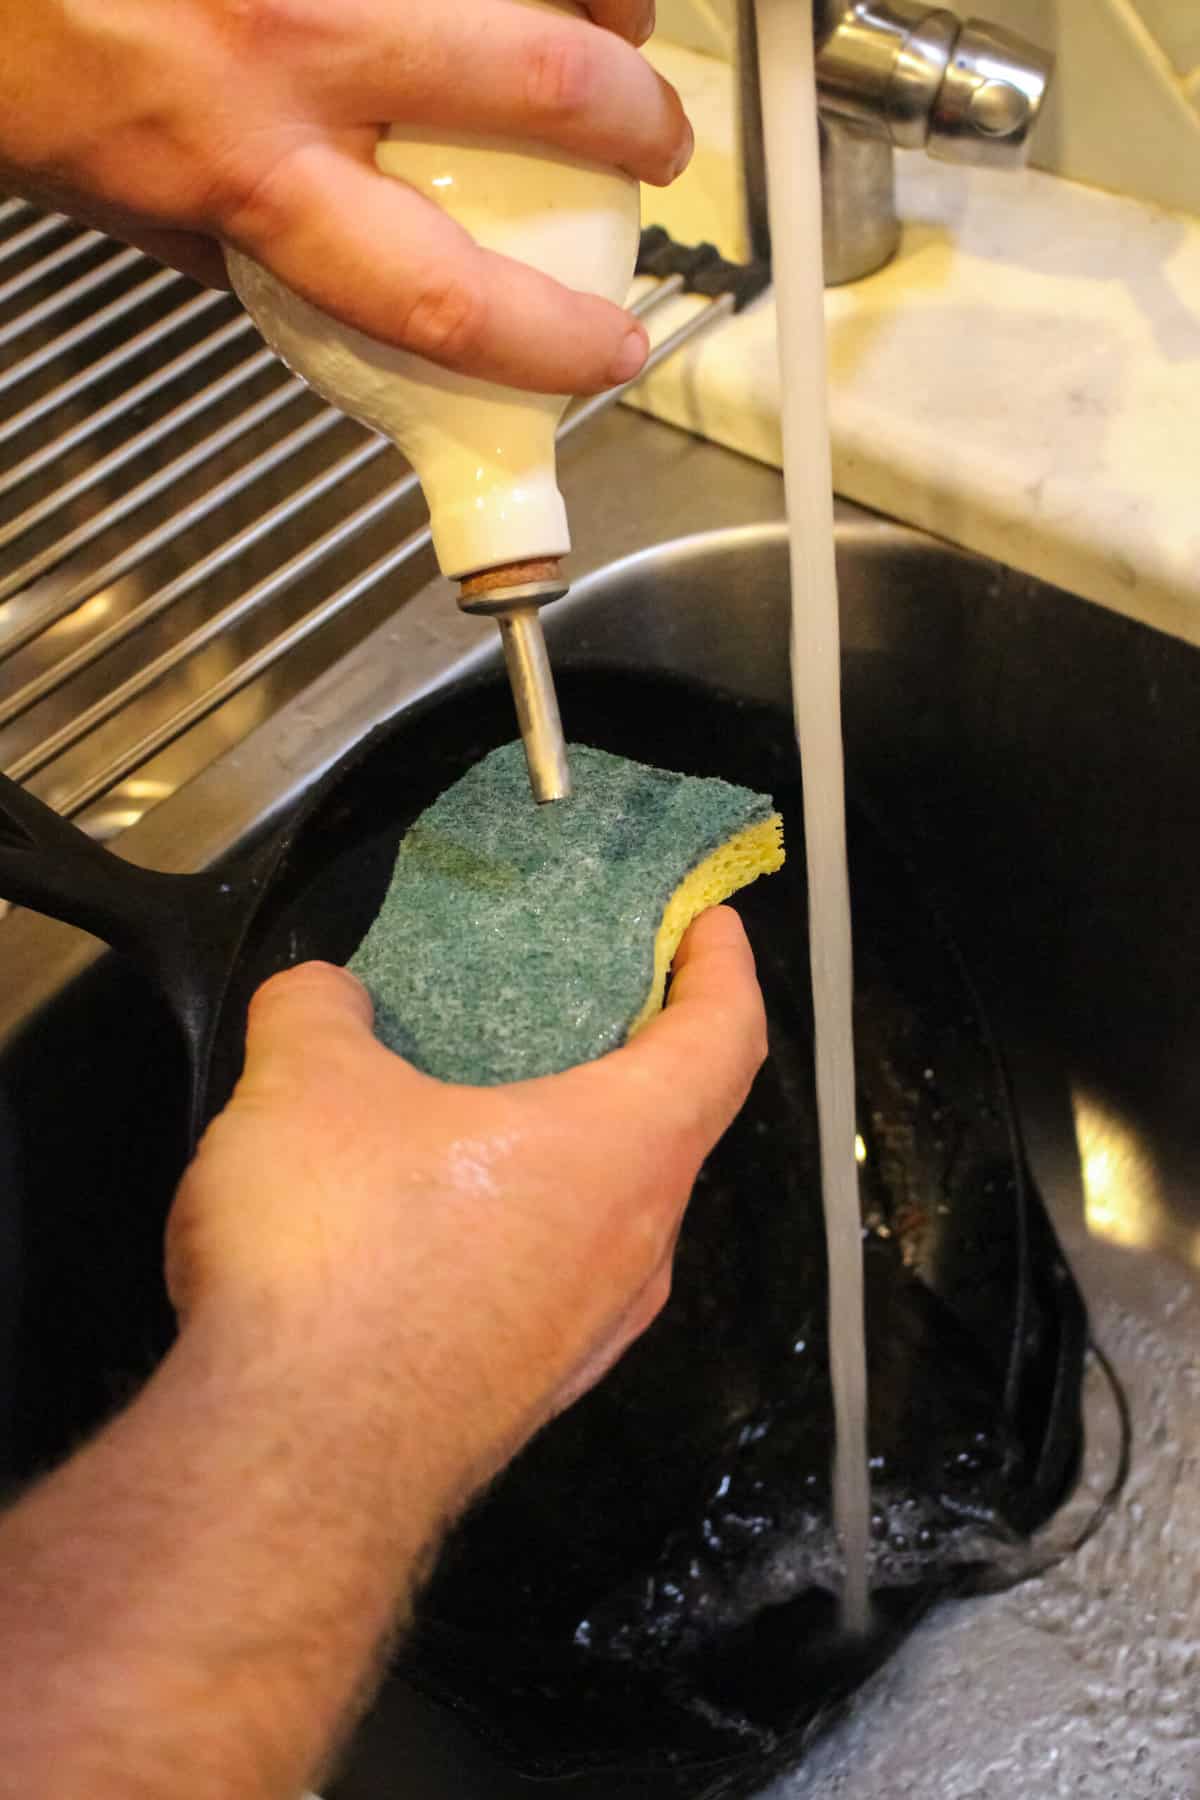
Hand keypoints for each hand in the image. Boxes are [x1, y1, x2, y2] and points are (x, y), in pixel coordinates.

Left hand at [0, 0, 688, 391]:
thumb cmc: (6, 55)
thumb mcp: (113, 199)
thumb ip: (228, 240)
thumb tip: (308, 278)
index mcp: (243, 167)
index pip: (441, 295)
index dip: (553, 342)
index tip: (606, 348)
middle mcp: (292, 43)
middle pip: (540, 84)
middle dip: (638, 121)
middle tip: (658, 143)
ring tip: (617, 18)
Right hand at [167, 906, 765, 1497]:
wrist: (293, 1471)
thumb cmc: (336, 1253)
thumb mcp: (307, 1081)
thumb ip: (321, 1009)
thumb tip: (325, 995)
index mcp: (623, 1150)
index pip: (724, 1039)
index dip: (727, 970)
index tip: (713, 926)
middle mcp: (636, 1248)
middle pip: (680, 1126)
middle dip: (649, 1051)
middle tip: (594, 996)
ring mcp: (589, 1335)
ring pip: (621, 1212)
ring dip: (585, 1145)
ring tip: (504, 1099)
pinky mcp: (529, 1395)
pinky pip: (561, 1280)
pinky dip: (533, 1223)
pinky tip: (443, 1218)